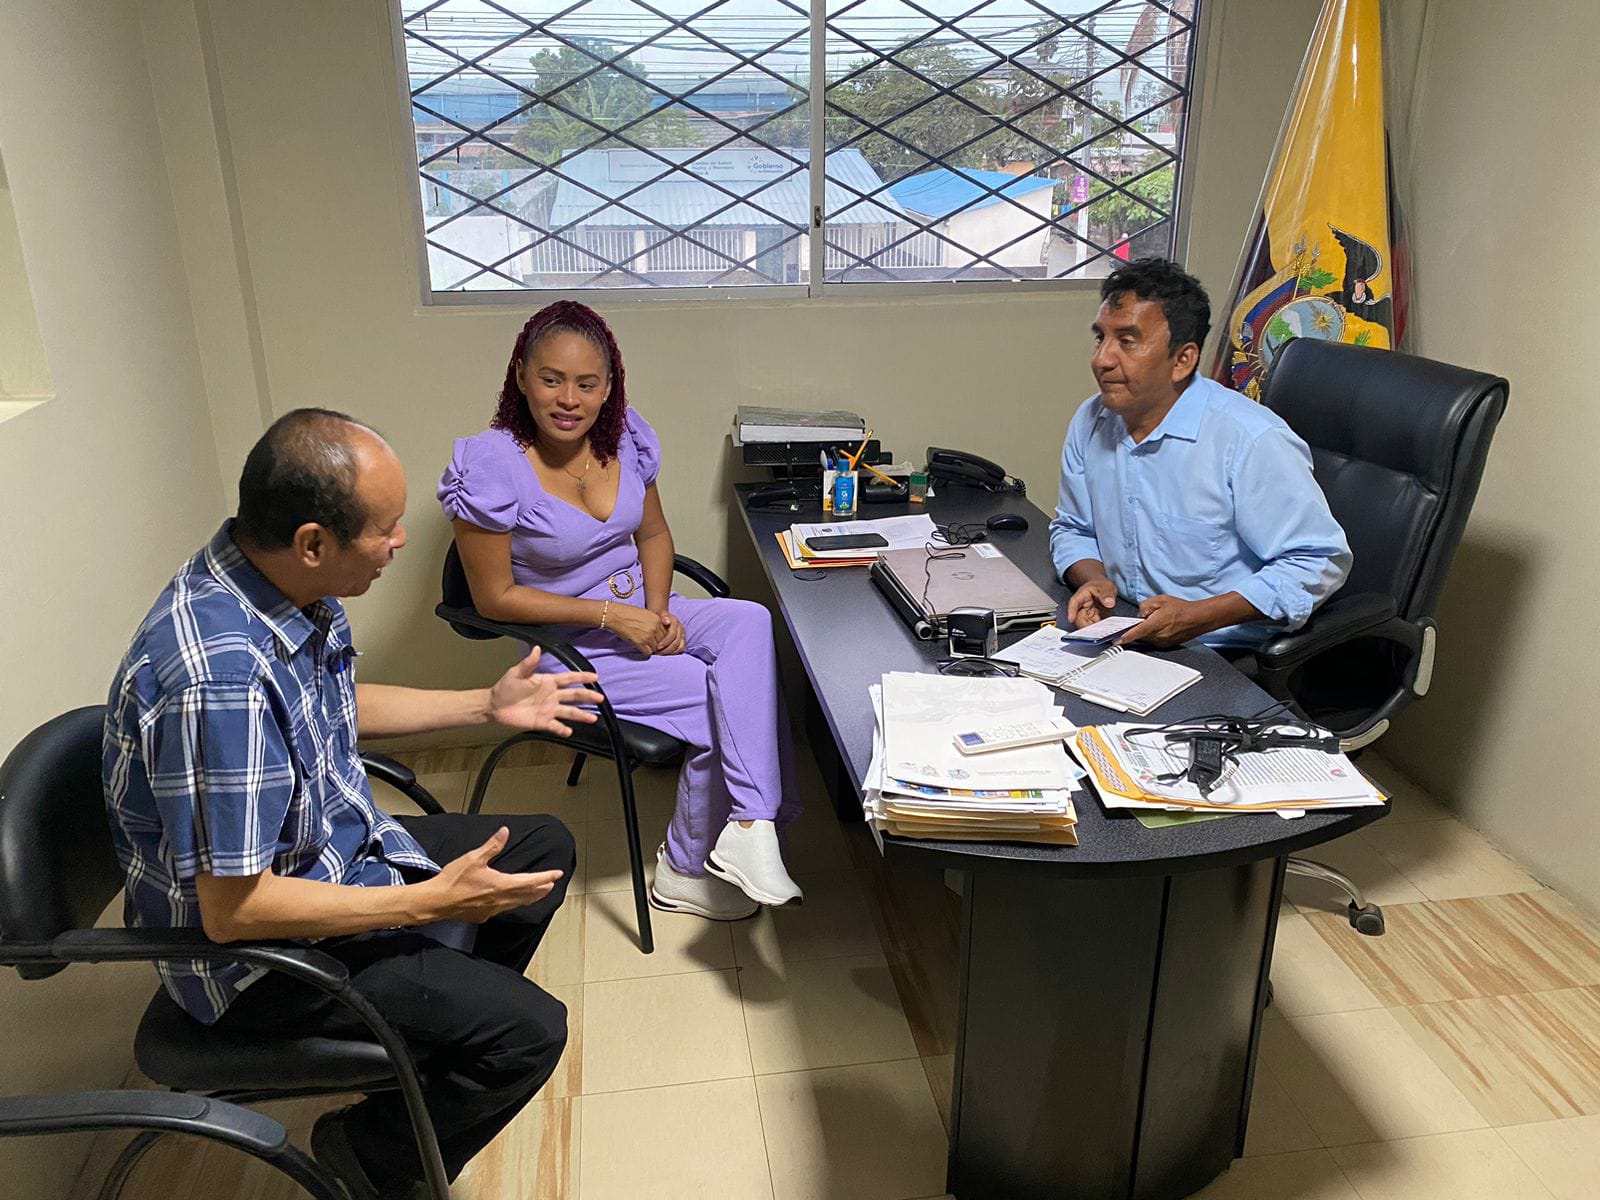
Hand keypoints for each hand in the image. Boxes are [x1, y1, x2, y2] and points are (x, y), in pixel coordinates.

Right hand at [427, 827, 564, 923]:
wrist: (435, 902)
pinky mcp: (482, 915)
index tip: (556, 874)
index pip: (530, 881)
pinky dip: (513, 903)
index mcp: (501, 885)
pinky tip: (509, 901)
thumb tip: (504, 833)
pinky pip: (503, 909)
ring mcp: (492, 910)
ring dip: (529, 897)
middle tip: (551, 884)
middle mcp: (500, 900)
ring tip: (537, 893)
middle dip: (541, 889)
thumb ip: (492, 846)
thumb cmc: (452, 882)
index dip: (545, 877)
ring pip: (517, 904)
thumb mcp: (473, 858)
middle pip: (527, 895)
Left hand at [487, 647, 601, 734]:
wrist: (495, 706)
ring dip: (581, 715)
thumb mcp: (516, 673)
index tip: (595, 677)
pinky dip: (563, 730)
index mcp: (548, 682)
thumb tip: (537, 648)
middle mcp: (552, 696)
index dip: (582, 677)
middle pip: (574, 696)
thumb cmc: (505, 687)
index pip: (569, 679)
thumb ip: (529, 663)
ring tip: (593, 718)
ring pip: (569, 712)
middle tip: (600, 699)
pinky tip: (569, 731)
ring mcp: (549, 710)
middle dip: (587, 697)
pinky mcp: (542, 722)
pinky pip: (556, 726)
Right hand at [605, 604, 667, 656]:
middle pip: (663, 642)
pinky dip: (645, 651)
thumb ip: (655, 622)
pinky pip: (648, 652)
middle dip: (659, 644)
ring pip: (656, 648)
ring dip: (652, 649)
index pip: (667, 633)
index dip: (663, 638)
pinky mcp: (640, 642)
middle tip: (653, 645)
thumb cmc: (628, 613)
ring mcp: (648, 636)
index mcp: (658, 620)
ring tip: (646, 646)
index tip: (658, 640)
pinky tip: (641, 647)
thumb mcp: (646, 614)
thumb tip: (660, 633)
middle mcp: (655, 628)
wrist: (615, 615)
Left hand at [651, 610, 685, 655]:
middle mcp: (681, 628)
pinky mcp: (682, 640)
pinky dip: (674, 653)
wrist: (662, 616)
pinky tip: (666, 654)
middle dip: (667, 649)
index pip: (673, 634)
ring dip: (671, 652)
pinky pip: (681, 649)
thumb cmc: (658, 616)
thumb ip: (663, 617)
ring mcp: (682, 634)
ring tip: (662, 654)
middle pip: (677, 642)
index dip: (665, 642)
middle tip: (658, 653)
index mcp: (675, 622)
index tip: (658, 647)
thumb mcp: (659, 614)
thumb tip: (667, 622)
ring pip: (680, 647)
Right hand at [1068, 577, 1117, 627]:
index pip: (1074, 603)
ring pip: (1085, 625)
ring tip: (1102, 632)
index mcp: (1081, 596)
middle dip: (1084, 626)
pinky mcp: (1093, 621)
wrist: (1104, 590)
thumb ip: (1107, 594)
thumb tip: (1109, 602)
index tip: (1071, 619)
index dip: (1071, 611)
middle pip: (1078, 618)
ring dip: (1092, 630)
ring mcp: (1087, 615)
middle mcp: (1081, 607)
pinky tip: (1105, 632)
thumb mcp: (1106, 587)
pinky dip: (1099, 631)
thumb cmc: (1102, 587)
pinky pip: (1094, 628)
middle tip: (1094, 630)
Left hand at [1117, 594, 1210, 647]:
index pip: (1135, 633)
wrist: (1198, 618)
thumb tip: (1139, 614)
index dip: (1124, 637)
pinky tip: (1156, 627)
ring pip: (1146, 639)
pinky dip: (1151, 635)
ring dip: (1143, 633)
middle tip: (1133, 624)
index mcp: (1154, 625)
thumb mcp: (1161, 600)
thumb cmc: (1181, 608)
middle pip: (1139, 636)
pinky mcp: (1166, 645)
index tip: (1115, 640)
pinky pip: (1153, 641)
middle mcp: (1158, 636)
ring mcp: (1162, 642)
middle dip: (1134, 631)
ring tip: (1151, 622)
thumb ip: (1146, 606)